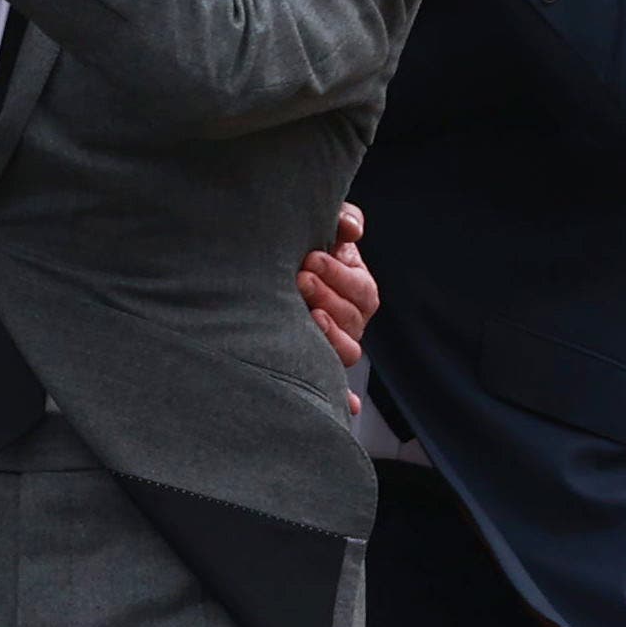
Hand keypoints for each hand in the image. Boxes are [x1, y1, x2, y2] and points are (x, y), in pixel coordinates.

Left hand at [299, 203, 378, 411]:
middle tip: (300, 279)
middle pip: (354, 320)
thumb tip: (351, 230)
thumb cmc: (299, 244)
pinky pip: (336, 389)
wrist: (264, 266)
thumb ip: (343, 220)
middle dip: (329, 298)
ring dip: (331, 336)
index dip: (339, 275)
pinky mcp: (316, 364)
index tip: (311, 259)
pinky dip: (345, 400)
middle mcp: (350, 319)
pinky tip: (347, 406)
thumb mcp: (323, 226)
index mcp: (357, 288)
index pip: (360, 288)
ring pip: (347, 351)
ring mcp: (334, 343)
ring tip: (308, 316)